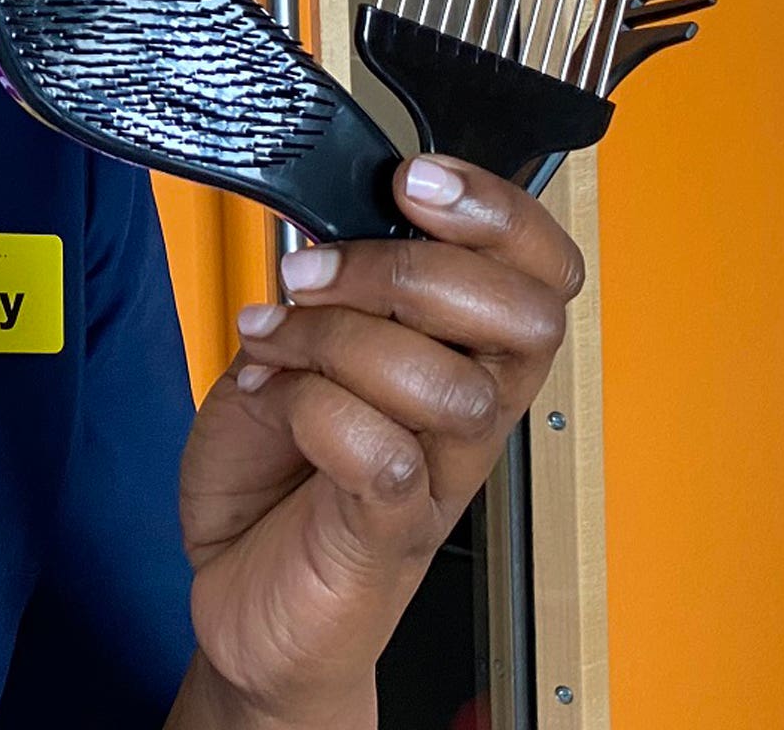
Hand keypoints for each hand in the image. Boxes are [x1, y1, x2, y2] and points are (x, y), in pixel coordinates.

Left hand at [173, 157, 580, 729]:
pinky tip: (275, 405)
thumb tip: (323, 235)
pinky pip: (384, 455)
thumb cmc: (272, 481)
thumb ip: (317, 295)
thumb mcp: (285, 353)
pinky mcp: (386, 537)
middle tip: (318, 271)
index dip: (500, 212)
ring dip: (341, 339)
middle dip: (416, 269)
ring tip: (274, 340)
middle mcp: (465, 418)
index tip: (414, 178)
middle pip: (526, 318)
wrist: (241, 603)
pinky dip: (317, 412)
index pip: (543, 274)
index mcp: (458, 358)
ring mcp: (434, 478)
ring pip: (448, 383)